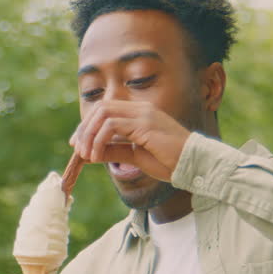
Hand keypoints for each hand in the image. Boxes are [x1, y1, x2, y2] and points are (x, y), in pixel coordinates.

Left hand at [70, 100, 192, 181]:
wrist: (194, 165)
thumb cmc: (169, 162)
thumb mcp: (135, 157)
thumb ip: (114, 151)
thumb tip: (91, 153)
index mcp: (140, 114)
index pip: (105, 109)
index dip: (87, 125)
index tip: (78, 145)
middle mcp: (141, 109)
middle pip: (100, 108)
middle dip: (84, 129)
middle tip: (78, 150)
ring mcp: (143, 114)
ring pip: (103, 114)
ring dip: (89, 135)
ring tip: (87, 156)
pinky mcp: (145, 124)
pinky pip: (112, 126)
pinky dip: (99, 140)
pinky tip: (98, 157)